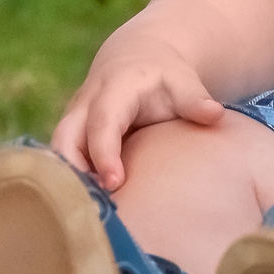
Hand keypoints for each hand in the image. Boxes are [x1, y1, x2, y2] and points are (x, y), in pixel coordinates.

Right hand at [48, 34, 226, 191]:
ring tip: (93, 213)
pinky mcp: (73, 134)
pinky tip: (91, 208)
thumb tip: (214, 115)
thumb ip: (195, 99)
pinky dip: (72, 182)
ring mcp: (75, 119)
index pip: (102, 121)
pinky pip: (64, 160)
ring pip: (59, 151)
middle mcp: (86, 103)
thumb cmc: (164, 78)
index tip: (115, 182)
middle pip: (66, 137)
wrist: (137, 60)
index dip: (104, 152)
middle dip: (73, 171)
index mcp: (114, 89)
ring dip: (70, 181)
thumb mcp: (183, 81)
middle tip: (96, 204)